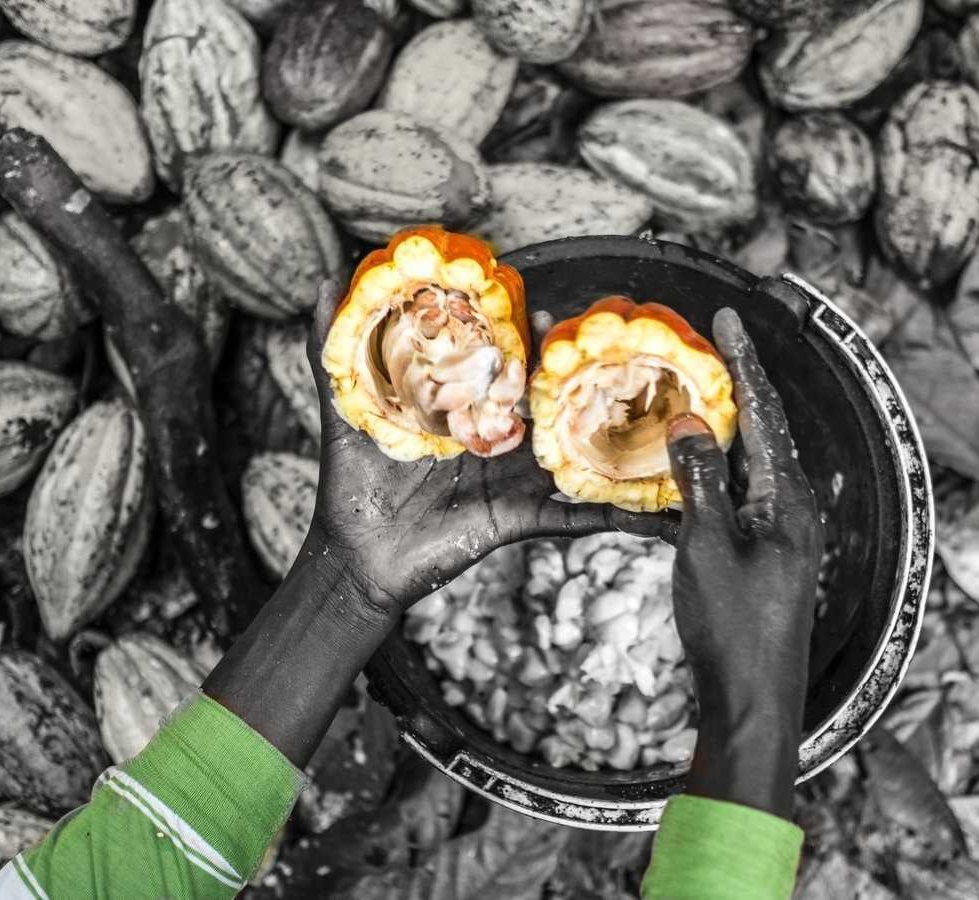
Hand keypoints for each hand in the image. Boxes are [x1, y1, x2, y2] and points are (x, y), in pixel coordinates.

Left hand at [301, 282, 671, 620]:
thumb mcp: (345, 411)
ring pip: (573, 452)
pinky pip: (577, 520)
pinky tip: (656, 511)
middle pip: (547, 403)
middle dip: (576, 378)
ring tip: (652, 413)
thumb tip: (322, 284)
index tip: (540, 307)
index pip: (502, 366)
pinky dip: (617, 518)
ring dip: (611, 437)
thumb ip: (331, 351)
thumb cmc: (355, 483)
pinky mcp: (523, 519)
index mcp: (465, 410)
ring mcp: (517, 479)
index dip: (523, 338)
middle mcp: (499, 440)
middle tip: (604, 349)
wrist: (358, 555)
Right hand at [665, 308, 822, 818]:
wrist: (754, 700)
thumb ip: (698, 481)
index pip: (764, 413)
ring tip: (693, 391)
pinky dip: (715, 469)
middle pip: (763, 430)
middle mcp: (792, 508)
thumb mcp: (706, 548)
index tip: (727, 318)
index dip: (744, 363)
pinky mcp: (766, 553)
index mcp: (786, 498)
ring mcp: (782, 531)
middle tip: (709, 343)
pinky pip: (741, 493)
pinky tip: (688, 465)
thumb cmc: (733, 628)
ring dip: (723, 426)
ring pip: (750, 462)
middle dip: (736, 384)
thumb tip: (689, 420)